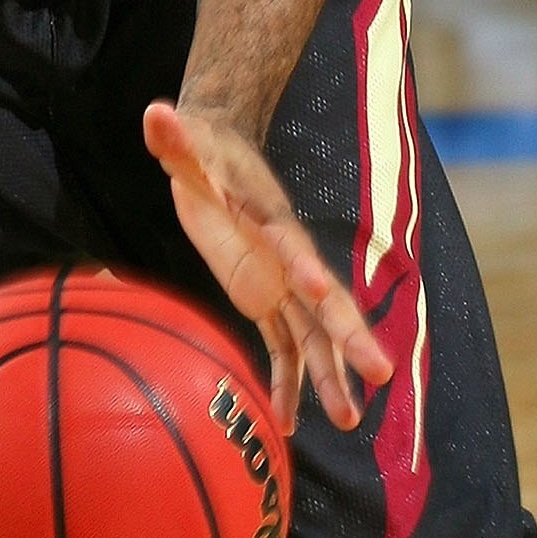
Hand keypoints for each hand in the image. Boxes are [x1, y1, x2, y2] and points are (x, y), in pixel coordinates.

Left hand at [144, 100, 390, 434]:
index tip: (320, 289)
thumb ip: (174, 136)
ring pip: (311, 337)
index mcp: (270, 221)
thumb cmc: (202, 150)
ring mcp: (279, 283)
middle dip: (349, 338)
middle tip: (380, 373)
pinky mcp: (264, 298)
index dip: (304, 268)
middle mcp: (285, 258)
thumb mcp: (184, 145)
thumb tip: (155, 113)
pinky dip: (285, 384)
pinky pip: (282, 347)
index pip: (292, 247)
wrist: (221, 153)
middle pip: (323, 302)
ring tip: (348, 421)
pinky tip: (286, 424)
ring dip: (328, 377)